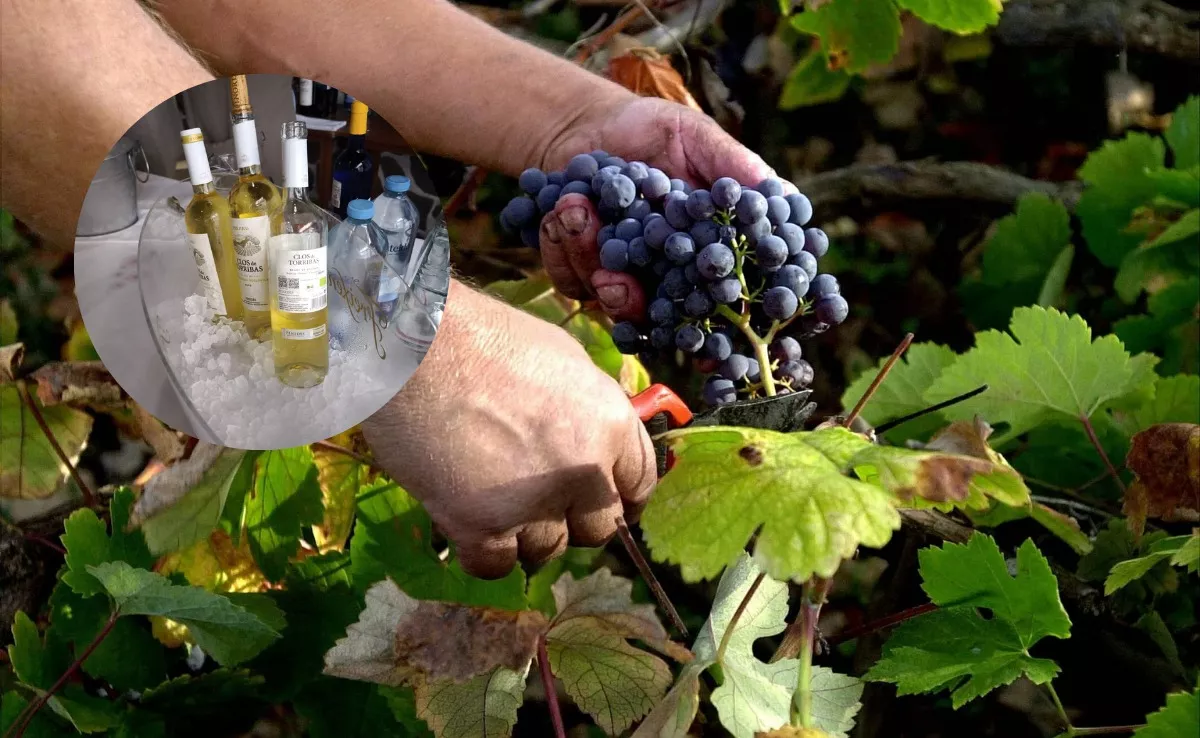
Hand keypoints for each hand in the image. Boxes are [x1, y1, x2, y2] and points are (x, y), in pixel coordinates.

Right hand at [361, 282, 656, 578]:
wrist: (412, 349)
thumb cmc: (482, 337)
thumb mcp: (561, 359)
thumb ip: (588, 410)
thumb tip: (597, 443)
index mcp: (611, 422)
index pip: (640, 483)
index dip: (623, 498)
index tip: (606, 505)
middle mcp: (584, 470)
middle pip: (598, 528)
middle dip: (572, 519)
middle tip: (539, 501)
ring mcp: (534, 503)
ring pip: (547, 550)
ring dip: (524, 535)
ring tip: (493, 500)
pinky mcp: (481, 527)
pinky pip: (497, 567)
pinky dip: (484, 554)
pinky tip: (468, 525)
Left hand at [538, 95, 776, 320]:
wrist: (587, 124)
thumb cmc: (652, 128)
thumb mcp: (693, 135)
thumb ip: (729, 163)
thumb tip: (778, 192)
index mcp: (706, 250)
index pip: (719, 291)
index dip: (713, 311)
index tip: (695, 311)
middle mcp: (669, 275)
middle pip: (660, 317)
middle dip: (630, 299)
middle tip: (612, 279)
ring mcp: (625, 278)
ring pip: (608, 299)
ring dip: (587, 256)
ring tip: (575, 209)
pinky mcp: (582, 271)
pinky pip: (570, 279)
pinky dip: (559, 247)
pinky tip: (560, 212)